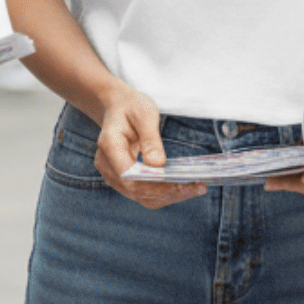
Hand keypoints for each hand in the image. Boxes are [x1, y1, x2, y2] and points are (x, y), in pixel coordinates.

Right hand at [95, 86, 204, 208]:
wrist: (117, 107)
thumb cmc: (131, 107)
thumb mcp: (144, 113)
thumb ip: (150, 139)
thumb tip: (158, 165)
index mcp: (109, 145)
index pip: (129, 174)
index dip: (153, 183)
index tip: (179, 183)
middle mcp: (106, 165)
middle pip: (136, 190)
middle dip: (167, 192)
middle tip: (197, 187)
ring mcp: (112, 175)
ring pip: (141, 197)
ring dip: (168, 196)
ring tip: (195, 188)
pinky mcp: (123, 180)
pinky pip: (143, 194)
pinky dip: (163, 194)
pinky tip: (183, 188)